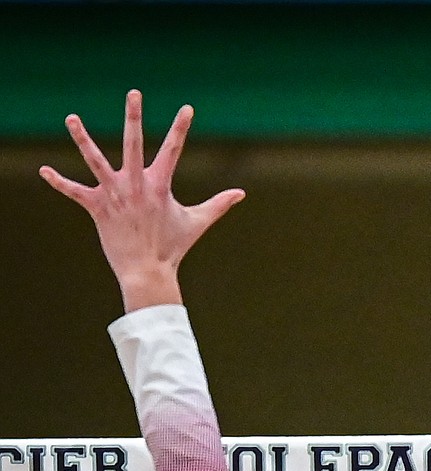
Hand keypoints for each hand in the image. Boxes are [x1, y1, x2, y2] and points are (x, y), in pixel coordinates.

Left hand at [40, 89, 244, 310]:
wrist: (147, 272)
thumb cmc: (172, 248)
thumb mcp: (197, 223)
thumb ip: (218, 205)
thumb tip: (241, 194)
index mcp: (159, 186)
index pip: (173, 150)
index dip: (181, 128)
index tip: (187, 108)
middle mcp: (136, 186)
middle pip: (133, 144)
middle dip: (134, 117)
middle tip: (134, 93)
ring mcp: (115, 195)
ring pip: (96, 161)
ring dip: (82, 139)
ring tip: (71, 117)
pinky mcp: (98, 208)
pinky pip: (75, 192)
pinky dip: (59, 182)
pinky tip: (44, 172)